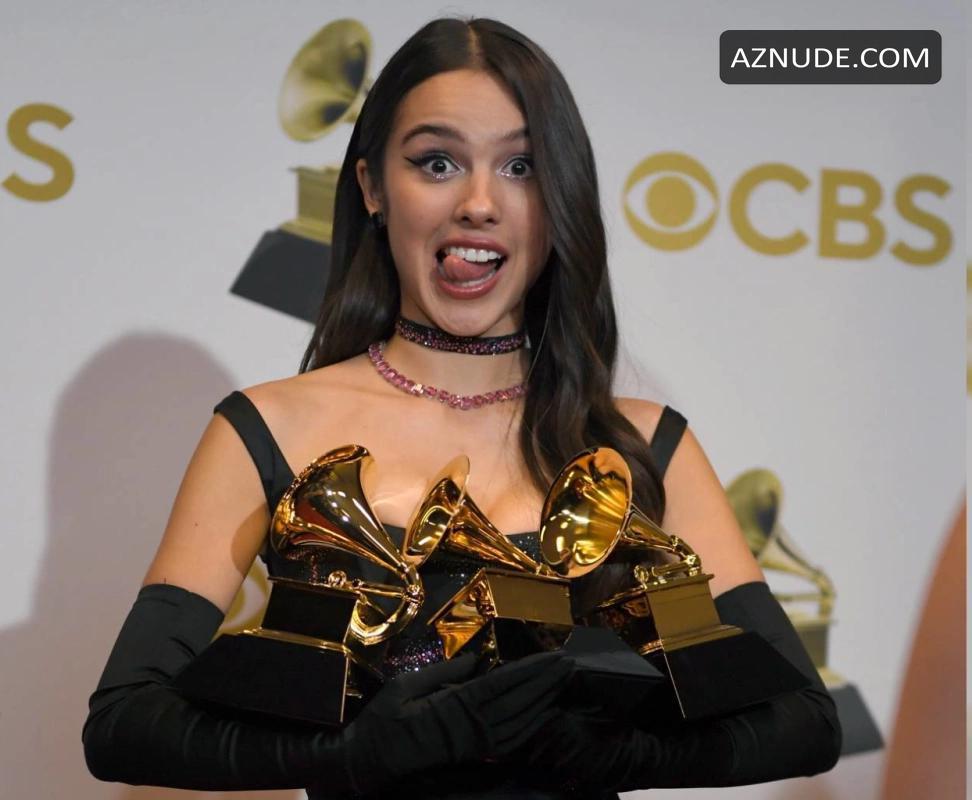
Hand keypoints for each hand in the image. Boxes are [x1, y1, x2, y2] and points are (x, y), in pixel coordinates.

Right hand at [340, 651, 574, 793]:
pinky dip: (533, 726)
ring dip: (545, 701)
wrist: (372, 760)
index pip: (504, 683)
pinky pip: (512, 741)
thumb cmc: (384, 719)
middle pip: (521, 701)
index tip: (553, 655)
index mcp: (457, 705)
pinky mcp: (475, 754)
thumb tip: (475, 658)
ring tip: (562, 682)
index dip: (532, 669)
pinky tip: (544, 714)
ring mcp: (477, 744)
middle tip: (569, 664)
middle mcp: (473, 726)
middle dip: (547, 682)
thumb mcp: (405, 685)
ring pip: (522, 722)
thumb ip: (443, 671)